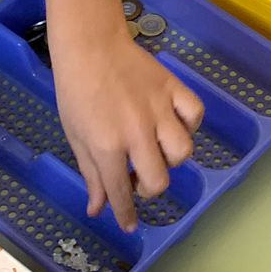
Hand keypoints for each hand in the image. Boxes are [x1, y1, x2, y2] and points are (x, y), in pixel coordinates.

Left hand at [51, 33, 202, 231]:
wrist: (91, 45)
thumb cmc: (76, 91)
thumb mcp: (75, 136)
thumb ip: (91, 174)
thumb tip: (98, 209)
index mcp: (107, 145)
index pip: (121, 192)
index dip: (126, 214)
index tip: (129, 226)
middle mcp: (137, 132)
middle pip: (159, 179)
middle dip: (149, 189)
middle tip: (138, 179)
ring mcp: (159, 109)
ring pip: (183, 151)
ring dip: (171, 160)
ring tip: (156, 153)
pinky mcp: (173, 89)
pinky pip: (195, 115)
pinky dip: (189, 125)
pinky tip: (174, 125)